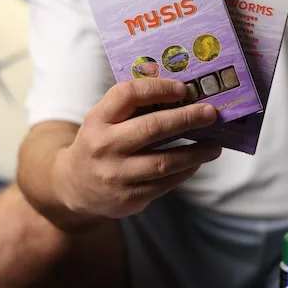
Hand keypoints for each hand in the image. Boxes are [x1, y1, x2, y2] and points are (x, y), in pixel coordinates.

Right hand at [53, 78, 220, 219]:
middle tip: (211, 113)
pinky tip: (196, 162)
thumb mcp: (103, 118)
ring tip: (214, 145)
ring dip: (195, 152)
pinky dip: (185, 171)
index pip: (128, 94)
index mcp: (97, 119)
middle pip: (152, 128)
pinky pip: (165, 184)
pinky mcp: (128, 198)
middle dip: (187, 119)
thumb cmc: (100, 141)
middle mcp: (104, 147)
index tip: (183, 89)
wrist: (73, 185)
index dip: (158, 88)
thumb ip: (132, 105)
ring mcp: (116, 176)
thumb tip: (180, 92)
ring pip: (164, 162)